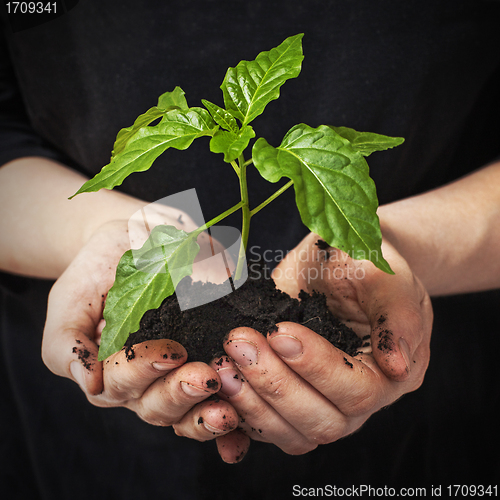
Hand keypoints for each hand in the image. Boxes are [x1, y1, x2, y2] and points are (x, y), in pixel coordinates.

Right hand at [42, 215, 243, 449]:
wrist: (131, 247)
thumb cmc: (96, 276)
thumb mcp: (70, 300)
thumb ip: (68, 341)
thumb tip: (88, 382)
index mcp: (111, 371)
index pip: (123, 382)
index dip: (145, 371)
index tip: (170, 352)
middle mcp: (145, 382)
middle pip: (159, 405)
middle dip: (182, 394)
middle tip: (206, 377)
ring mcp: (177, 377)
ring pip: (188, 410)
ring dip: (208, 411)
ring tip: (229, 402)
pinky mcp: (206, 362)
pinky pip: (217, 399)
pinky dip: (230, 417)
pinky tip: (242, 421)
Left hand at [210, 233, 431, 454]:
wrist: (339, 265)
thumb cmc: (363, 266)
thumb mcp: (384, 277)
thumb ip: (397, 315)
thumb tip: (397, 366)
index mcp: (390, 375)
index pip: (356, 390)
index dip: (316, 367)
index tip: (280, 331)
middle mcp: (357, 400)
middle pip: (321, 421)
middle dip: (275, 384)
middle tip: (240, 342)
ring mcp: (322, 404)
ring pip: (292, 433)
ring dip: (253, 402)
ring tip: (223, 364)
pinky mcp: (291, 402)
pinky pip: (267, 429)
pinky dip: (241, 417)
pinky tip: (219, 393)